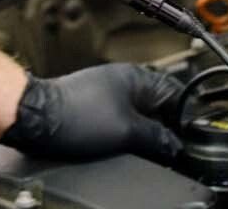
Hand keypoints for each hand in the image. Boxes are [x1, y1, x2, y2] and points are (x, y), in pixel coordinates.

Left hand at [0, 63, 183, 160]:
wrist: (38, 118)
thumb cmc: (75, 116)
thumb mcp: (127, 131)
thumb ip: (157, 137)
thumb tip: (175, 145)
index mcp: (137, 77)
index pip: (176, 93)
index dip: (186, 117)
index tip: (189, 138)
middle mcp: (123, 81)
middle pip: (159, 105)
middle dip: (166, 127)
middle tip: (170, 149)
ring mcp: (108, 93)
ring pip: (140, 114)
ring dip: (147, 132)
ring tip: (149, 149)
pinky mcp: (95, 106)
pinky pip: (122, 119)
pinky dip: (129, 132)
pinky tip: (128, 146)